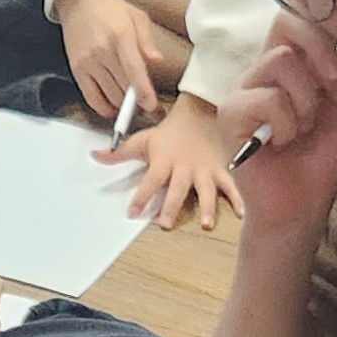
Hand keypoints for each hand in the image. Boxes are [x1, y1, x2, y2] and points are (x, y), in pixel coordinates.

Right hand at [57, 0, 171, 122]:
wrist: (79, 3)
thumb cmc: (111, 10)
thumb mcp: (136, 17)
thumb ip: (147, 41)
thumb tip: (157, 61)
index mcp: (120, 36)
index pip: (133, 70)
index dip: (143, 91)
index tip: (152, 106)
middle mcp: (102, 51)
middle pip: (123, 87)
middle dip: (137, 101)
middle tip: (146, 104)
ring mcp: (87, 62)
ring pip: (109, 96)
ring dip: (123, 105)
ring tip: (131, 102)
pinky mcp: (76, 70)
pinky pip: (91, 98)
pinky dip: (104, 107)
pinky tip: (113, 107)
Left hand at [97, 92, 243, 231]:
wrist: (200, 112)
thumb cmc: (169, 132)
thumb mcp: (143, 139)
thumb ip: (119, 153)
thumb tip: (95, 156)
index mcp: (164, 161)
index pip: (150, 182)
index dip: (140, 196)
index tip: (132, 212)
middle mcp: (184, 168)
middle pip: (177, 189)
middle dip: (171, 206)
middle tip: (165, 223)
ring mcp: (204, 170)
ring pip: (206, 190)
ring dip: (207, 207)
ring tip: (206, 224)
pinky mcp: (220, 170)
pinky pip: (230, 186)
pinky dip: (238, 199)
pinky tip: (242, 213)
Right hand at [214, 13, 336, 237]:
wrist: (300, 206)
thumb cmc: (319, 158)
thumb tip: (328, 55)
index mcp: (288, 65)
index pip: (293, 17)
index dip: (319, 27)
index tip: (336, 66)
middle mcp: (261, 71)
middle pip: (284, 24)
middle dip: (318, 52)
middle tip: (328, 92)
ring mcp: (242, 90)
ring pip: (280, 61)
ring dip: (305, 101)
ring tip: (301, 130)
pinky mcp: (229, 114)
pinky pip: (268, 99)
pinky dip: (287, 124)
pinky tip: (280, 143)